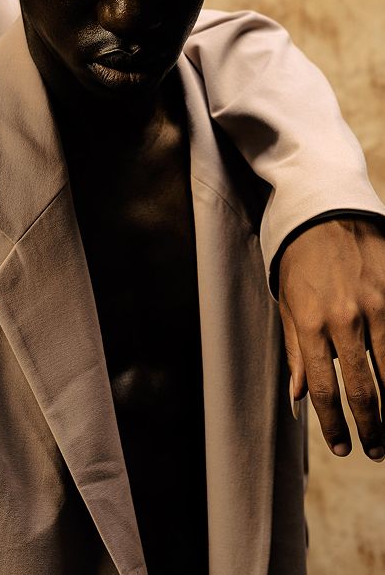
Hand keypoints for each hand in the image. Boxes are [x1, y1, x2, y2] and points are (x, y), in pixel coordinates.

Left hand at [279, 218, 384, 460]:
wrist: (326, 212)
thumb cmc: (300, 260)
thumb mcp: (286, 304)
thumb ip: (294, 352)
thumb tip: (296, 399)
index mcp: (310, 323)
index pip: (322, 389)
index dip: (333, 425)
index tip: (342, 448)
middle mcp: (344, 319)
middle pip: (362, 388)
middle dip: (370, 427)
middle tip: (376, 451)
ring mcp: (377, 306)